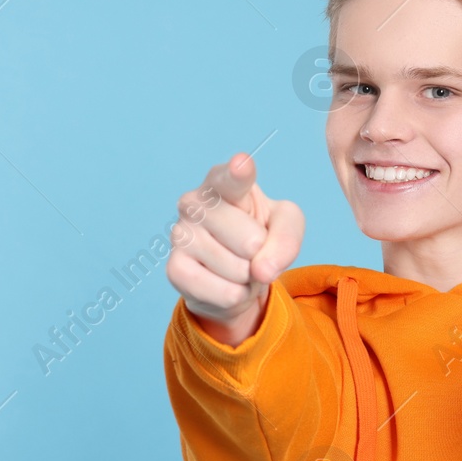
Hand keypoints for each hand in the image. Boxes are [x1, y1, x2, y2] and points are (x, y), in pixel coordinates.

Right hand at [166, 152, 304, 344]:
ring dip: (249, 277)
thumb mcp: (286, 225)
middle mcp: (194, 202)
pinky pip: (224, 292)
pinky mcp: (174, 269)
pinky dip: (235, 295)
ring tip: (238, 265)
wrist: (234, 273)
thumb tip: (261, 270)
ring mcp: (180, 234)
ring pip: (239, 270)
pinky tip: (225, 282)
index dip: (238, 173)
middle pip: (251, 241)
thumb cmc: (258, 234)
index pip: (231, 178)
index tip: (243, 164)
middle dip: (262, 254)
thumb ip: (287, 237)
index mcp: (223, 183)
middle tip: (250, 248)